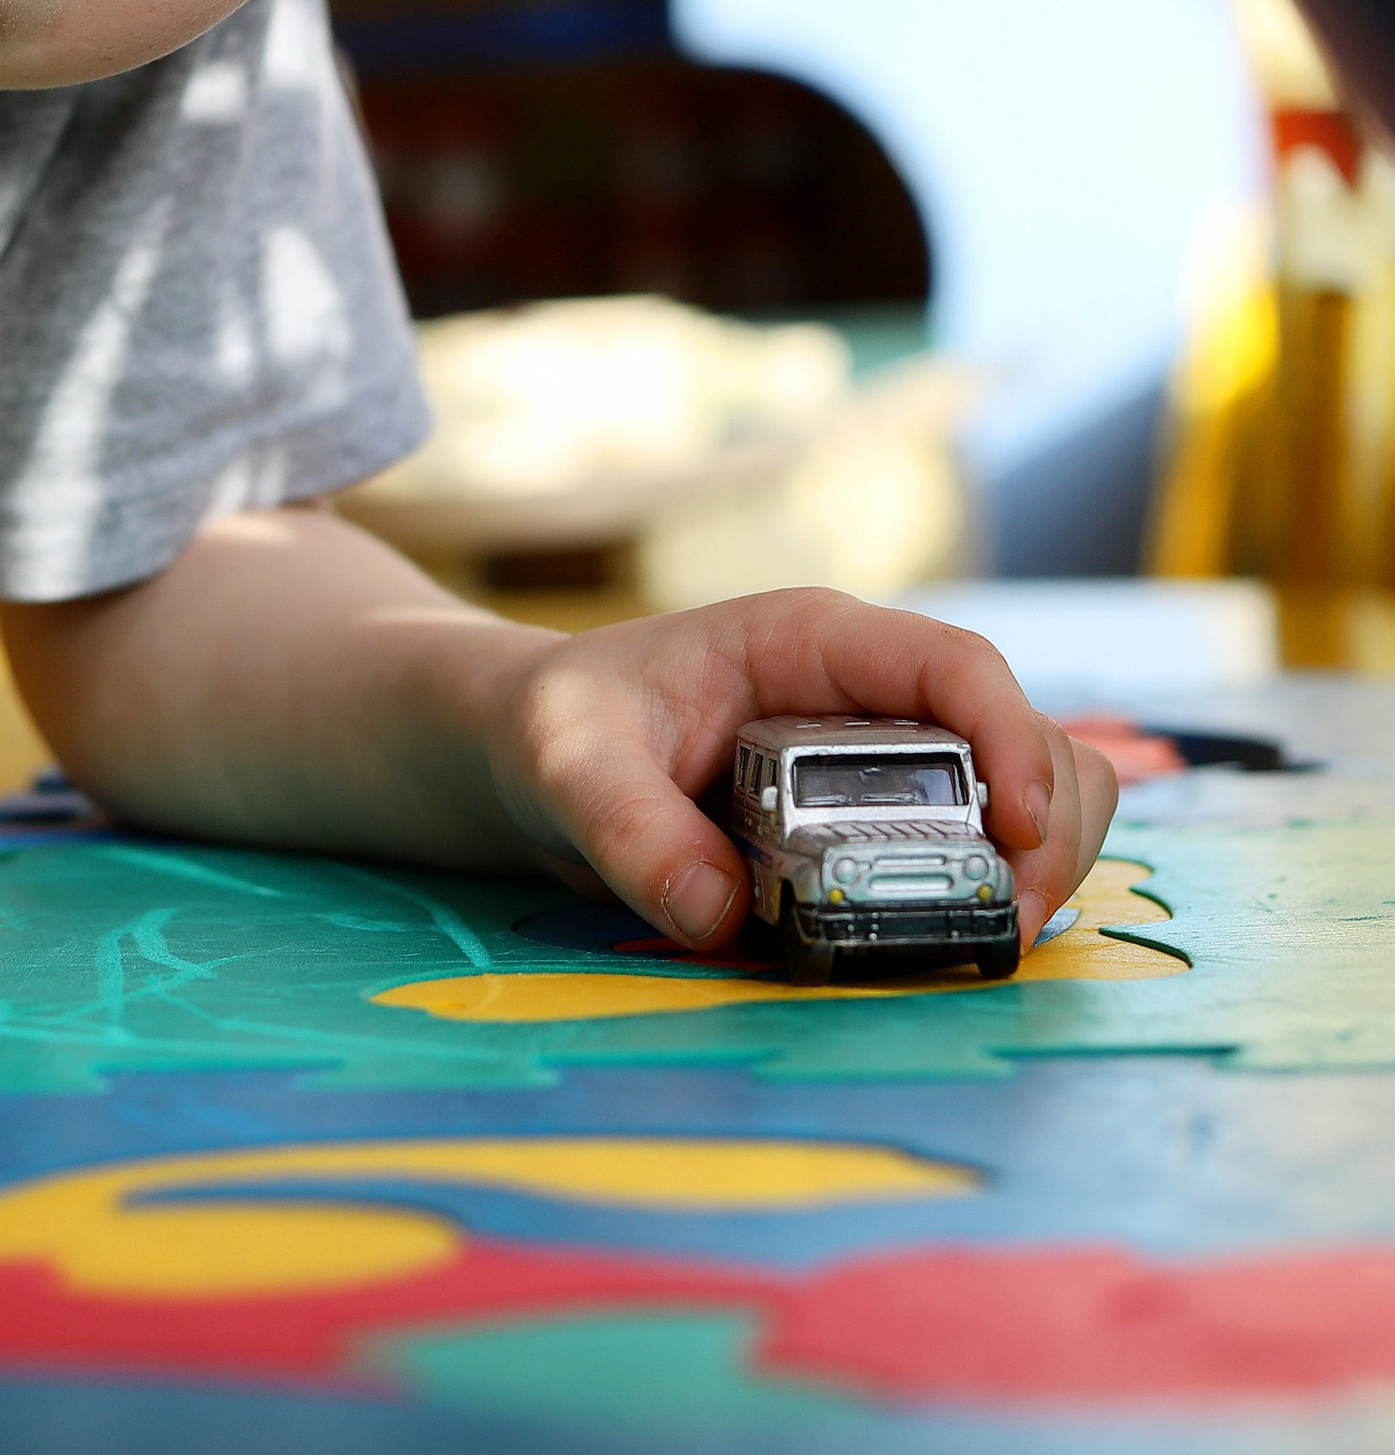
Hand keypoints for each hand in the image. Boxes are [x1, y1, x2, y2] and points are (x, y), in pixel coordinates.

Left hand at [490, 587, 1118, 953]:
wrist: (535, 751)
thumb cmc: (560, 726)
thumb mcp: (567, 763)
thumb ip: (627, 829)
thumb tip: (717, 913)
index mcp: (810, 643)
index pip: (955, 665)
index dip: (1009, 742)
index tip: (1016, 835)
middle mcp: (869, 694)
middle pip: (1026, 738)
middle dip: (1046, 828)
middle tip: (1002, 921)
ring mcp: (889, 759)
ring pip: (1030, 796)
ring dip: (1036, 868)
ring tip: (983, 936)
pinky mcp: (884, 823)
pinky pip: (983, 852)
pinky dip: (995, 895)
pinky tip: (952, 939)